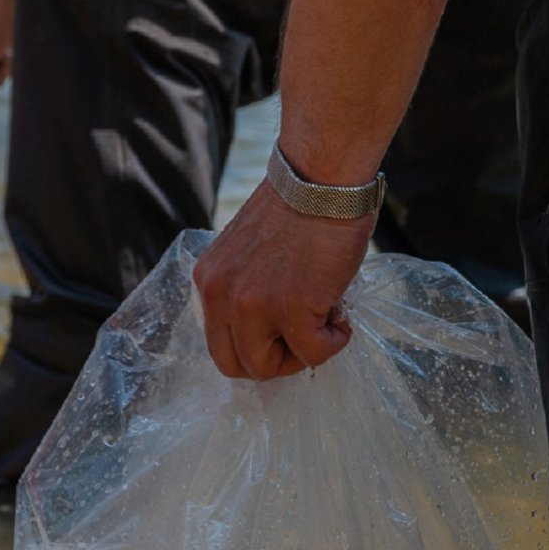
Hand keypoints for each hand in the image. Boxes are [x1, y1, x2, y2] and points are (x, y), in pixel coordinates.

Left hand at [193, 184, 374, 379]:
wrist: (320, 181)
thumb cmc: (297, 208)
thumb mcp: (248, 253)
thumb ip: (247, 288)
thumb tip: (272, 324)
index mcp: (207, 281)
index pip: (217, 341)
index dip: (254, 345)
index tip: (281, 331)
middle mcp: (218, 296)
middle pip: (234, 364)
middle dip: (273, 361)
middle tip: (303, 338)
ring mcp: (251, 306)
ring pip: (267, 368)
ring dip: (301, 354)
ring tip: (324, 322)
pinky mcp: (290, 309)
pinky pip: (312, 352)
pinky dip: (333, 342)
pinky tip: (341, 315)